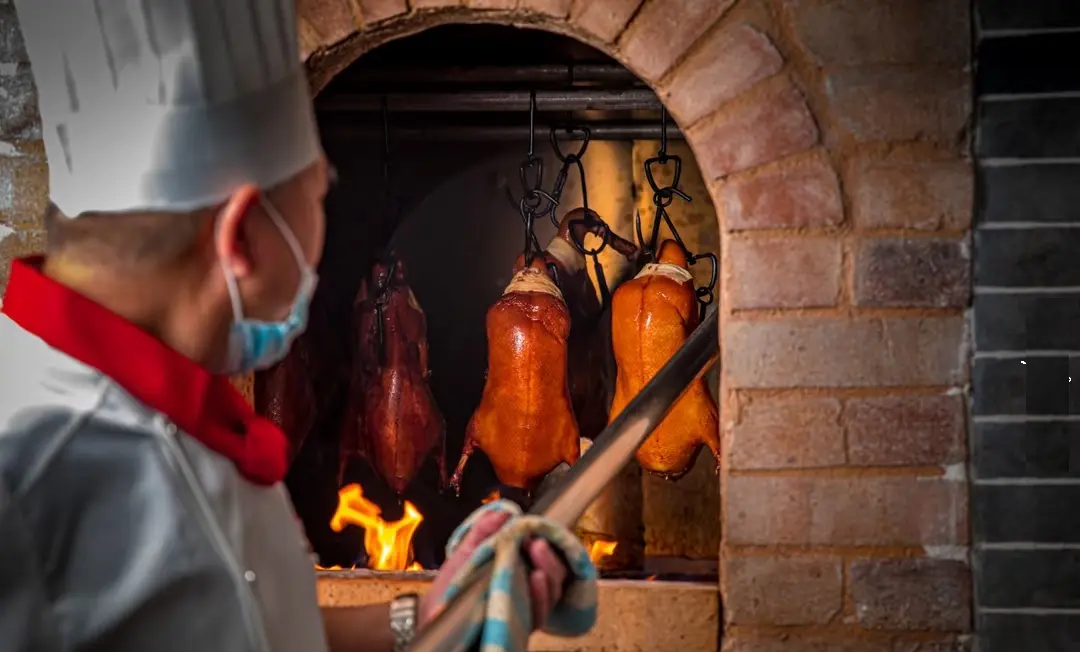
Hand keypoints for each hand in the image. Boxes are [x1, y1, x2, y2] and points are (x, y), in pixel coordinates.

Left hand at [418, 511, 568, 630]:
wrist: (431, 617)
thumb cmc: (451, 587)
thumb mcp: (466, 553)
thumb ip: (484, 531)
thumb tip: (506, 510)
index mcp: (517, 571)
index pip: (542, 557)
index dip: (546, 542)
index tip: (536, 529)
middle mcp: (526, 591)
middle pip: (553, 574)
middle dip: (550, 557)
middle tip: (538, 542)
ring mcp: (524, 610)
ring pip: (551, 592)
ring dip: (549, 571)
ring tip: (538, 551)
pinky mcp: (518, 628)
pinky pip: (538, 615)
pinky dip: (540, 596)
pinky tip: (535, 578)